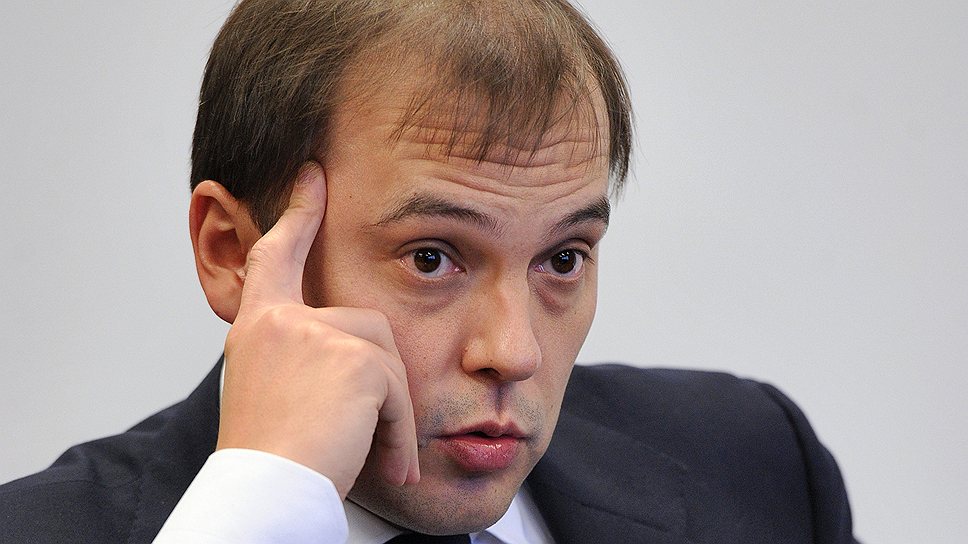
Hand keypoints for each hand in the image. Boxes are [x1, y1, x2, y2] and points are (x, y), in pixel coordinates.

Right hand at [214, 162, 419, 497]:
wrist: (264, 494)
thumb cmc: (271, 458)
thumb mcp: (272, 393)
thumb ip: (303, 356)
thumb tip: (353, 353)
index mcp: (257, 327)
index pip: (276, 255)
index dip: (297, 213)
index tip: (312, 175)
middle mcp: (281, 322)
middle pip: (366, 323)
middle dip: (379, 379)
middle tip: (365, 431)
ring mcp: (317, 335)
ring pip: (388, 358)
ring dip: (389, 411)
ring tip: (370, 452)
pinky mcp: (356, 359)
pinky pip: (398, 391)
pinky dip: (399, 432)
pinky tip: (386, 462)